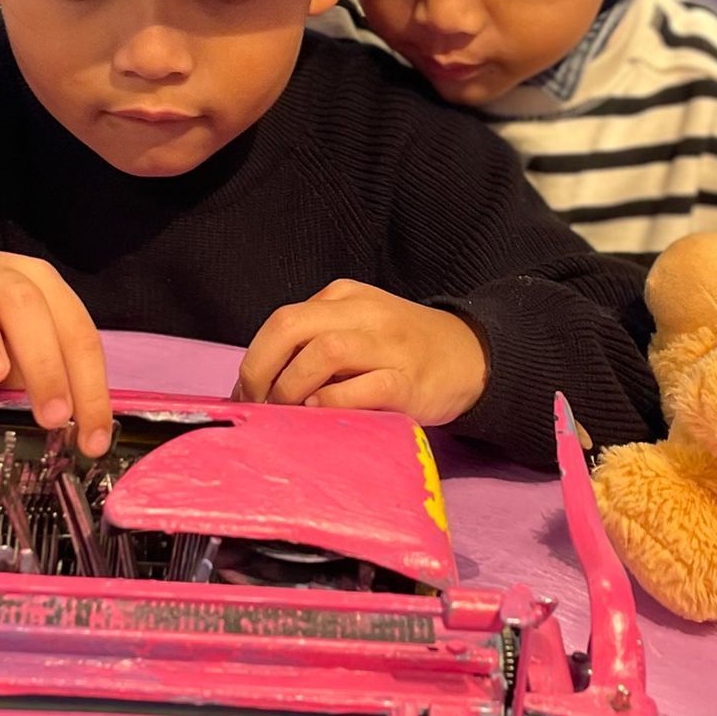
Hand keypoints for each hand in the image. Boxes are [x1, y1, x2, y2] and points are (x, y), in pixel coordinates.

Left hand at [235, 281, 487, 424]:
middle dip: (260, 371)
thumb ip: (313, 345)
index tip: (244, 396)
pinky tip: (322, 418)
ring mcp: (389, 345)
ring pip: (324, 352)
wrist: (472, 356)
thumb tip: (256, 386)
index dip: (253, 361)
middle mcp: (363, 313)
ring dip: (292, 388)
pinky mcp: (409, 381)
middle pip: (291, 327)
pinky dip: (333, 404)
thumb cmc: (402, 351)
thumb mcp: (356, 329)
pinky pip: (364, 389)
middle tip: (257, 406)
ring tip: (287, 416)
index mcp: (343, 297)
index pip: (281, 321)